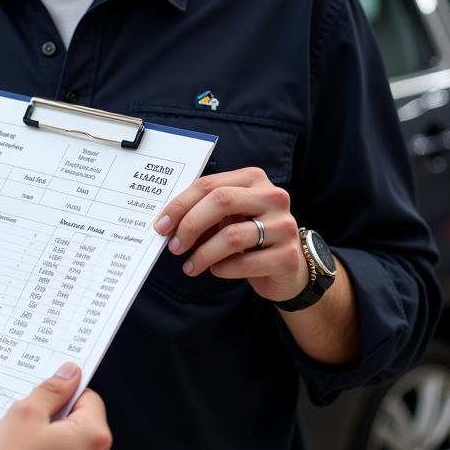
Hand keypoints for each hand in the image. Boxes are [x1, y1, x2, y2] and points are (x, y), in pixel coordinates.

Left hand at [154, 167, 308, 302]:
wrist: (287, 267)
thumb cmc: (249, 235)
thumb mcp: (228, 216)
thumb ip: (204, 210)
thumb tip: (166, 222)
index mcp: (253, 179)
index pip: (209, 185)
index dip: (180, 204)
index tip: (161, 225)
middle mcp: (273, 197)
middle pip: (221, 201)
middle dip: (190, 225)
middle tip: (174, 246)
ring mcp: (284, 226)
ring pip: (232, 235)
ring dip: (203, 254)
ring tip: (190, 266)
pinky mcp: (288, 257)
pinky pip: (244, 263)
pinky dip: (222, 269)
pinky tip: (216, 270)